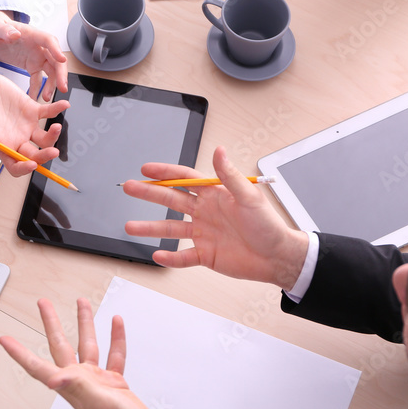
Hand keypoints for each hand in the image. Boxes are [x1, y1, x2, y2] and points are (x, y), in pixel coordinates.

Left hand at [0, 10, 68, 97]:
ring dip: (51, 84)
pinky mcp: (32, 66)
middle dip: (61, 73)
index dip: (57, 49)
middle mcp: (38, 46)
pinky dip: (37, 89)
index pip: (49, 40)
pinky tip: (34, 97)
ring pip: (51, 71)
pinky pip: (38, 79)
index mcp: (32, 34)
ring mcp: (37, 56)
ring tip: (46, 97)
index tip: (62, 60)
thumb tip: (14, 34)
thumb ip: (4, 30)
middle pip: (55, 59)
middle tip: (62, 86)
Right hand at [0, 63, 68, 175]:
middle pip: (34, 155)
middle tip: (53, 151)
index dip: (24, 169)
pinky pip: (48, 112)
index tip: (31, 165)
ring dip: (53, 136)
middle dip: (45, 156)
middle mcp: (16, 138)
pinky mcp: (32, 110)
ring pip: (45, 138)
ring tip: (56, 127)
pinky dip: (57, 109)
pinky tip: (64, 105)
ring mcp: (26, 125)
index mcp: (2, 145)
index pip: (15, 165)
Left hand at [0, 298, 163, 408]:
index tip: (5, 340)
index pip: (37, 366)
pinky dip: (115, 338)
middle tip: (43, 304)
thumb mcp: (98, 404)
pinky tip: (115, 324)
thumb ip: (78, 387)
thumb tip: (53, 378)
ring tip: (82, 304)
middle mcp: (80, 380)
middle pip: (61, 345)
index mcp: (71, 385)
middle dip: (52, 323)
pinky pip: (113, 354)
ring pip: (88, 344)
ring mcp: (97, 380)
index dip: (19, 353)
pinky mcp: (114, 382)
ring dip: (85, 323)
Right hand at [122, 146, 307, 289]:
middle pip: (171, 200)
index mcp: (214, 195)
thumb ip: (229, 175)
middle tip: (130, 188)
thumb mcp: (249, 197)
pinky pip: (182, 256)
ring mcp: (203, 233)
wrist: (278, 257)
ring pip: (170, 229)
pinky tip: (157, 255)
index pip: (184, 179)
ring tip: (131, 226)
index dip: (165, 173)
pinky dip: (170, 258)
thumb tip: (219, 150)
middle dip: (149, 193)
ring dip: (150, 228)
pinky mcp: (205, 254)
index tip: (146, 169)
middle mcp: (205, 212)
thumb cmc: (269, 226)